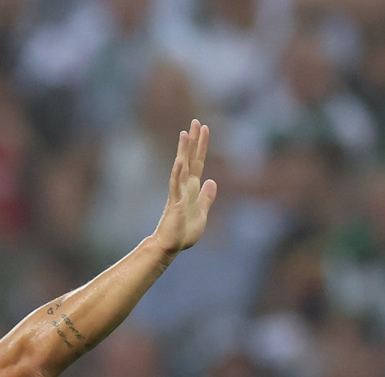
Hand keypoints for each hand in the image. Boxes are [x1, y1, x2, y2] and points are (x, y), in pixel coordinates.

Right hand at [153, 119, 217, 256]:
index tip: (204, 128)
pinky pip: (175, 186)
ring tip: (185, 134)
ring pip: (181, 168)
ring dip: (183, 151)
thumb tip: (212, 181)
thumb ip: (207, 197)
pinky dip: (177, 173)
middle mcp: (185, 187)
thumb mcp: (203, 213)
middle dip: (194, 141)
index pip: (198, 162)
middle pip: (190, 159)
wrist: (172, 246)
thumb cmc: (184, 232)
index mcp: (192, 188)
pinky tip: (179, 161)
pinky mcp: (175, 203)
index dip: (201, 145)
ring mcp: (178, 193)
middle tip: (196, 121)